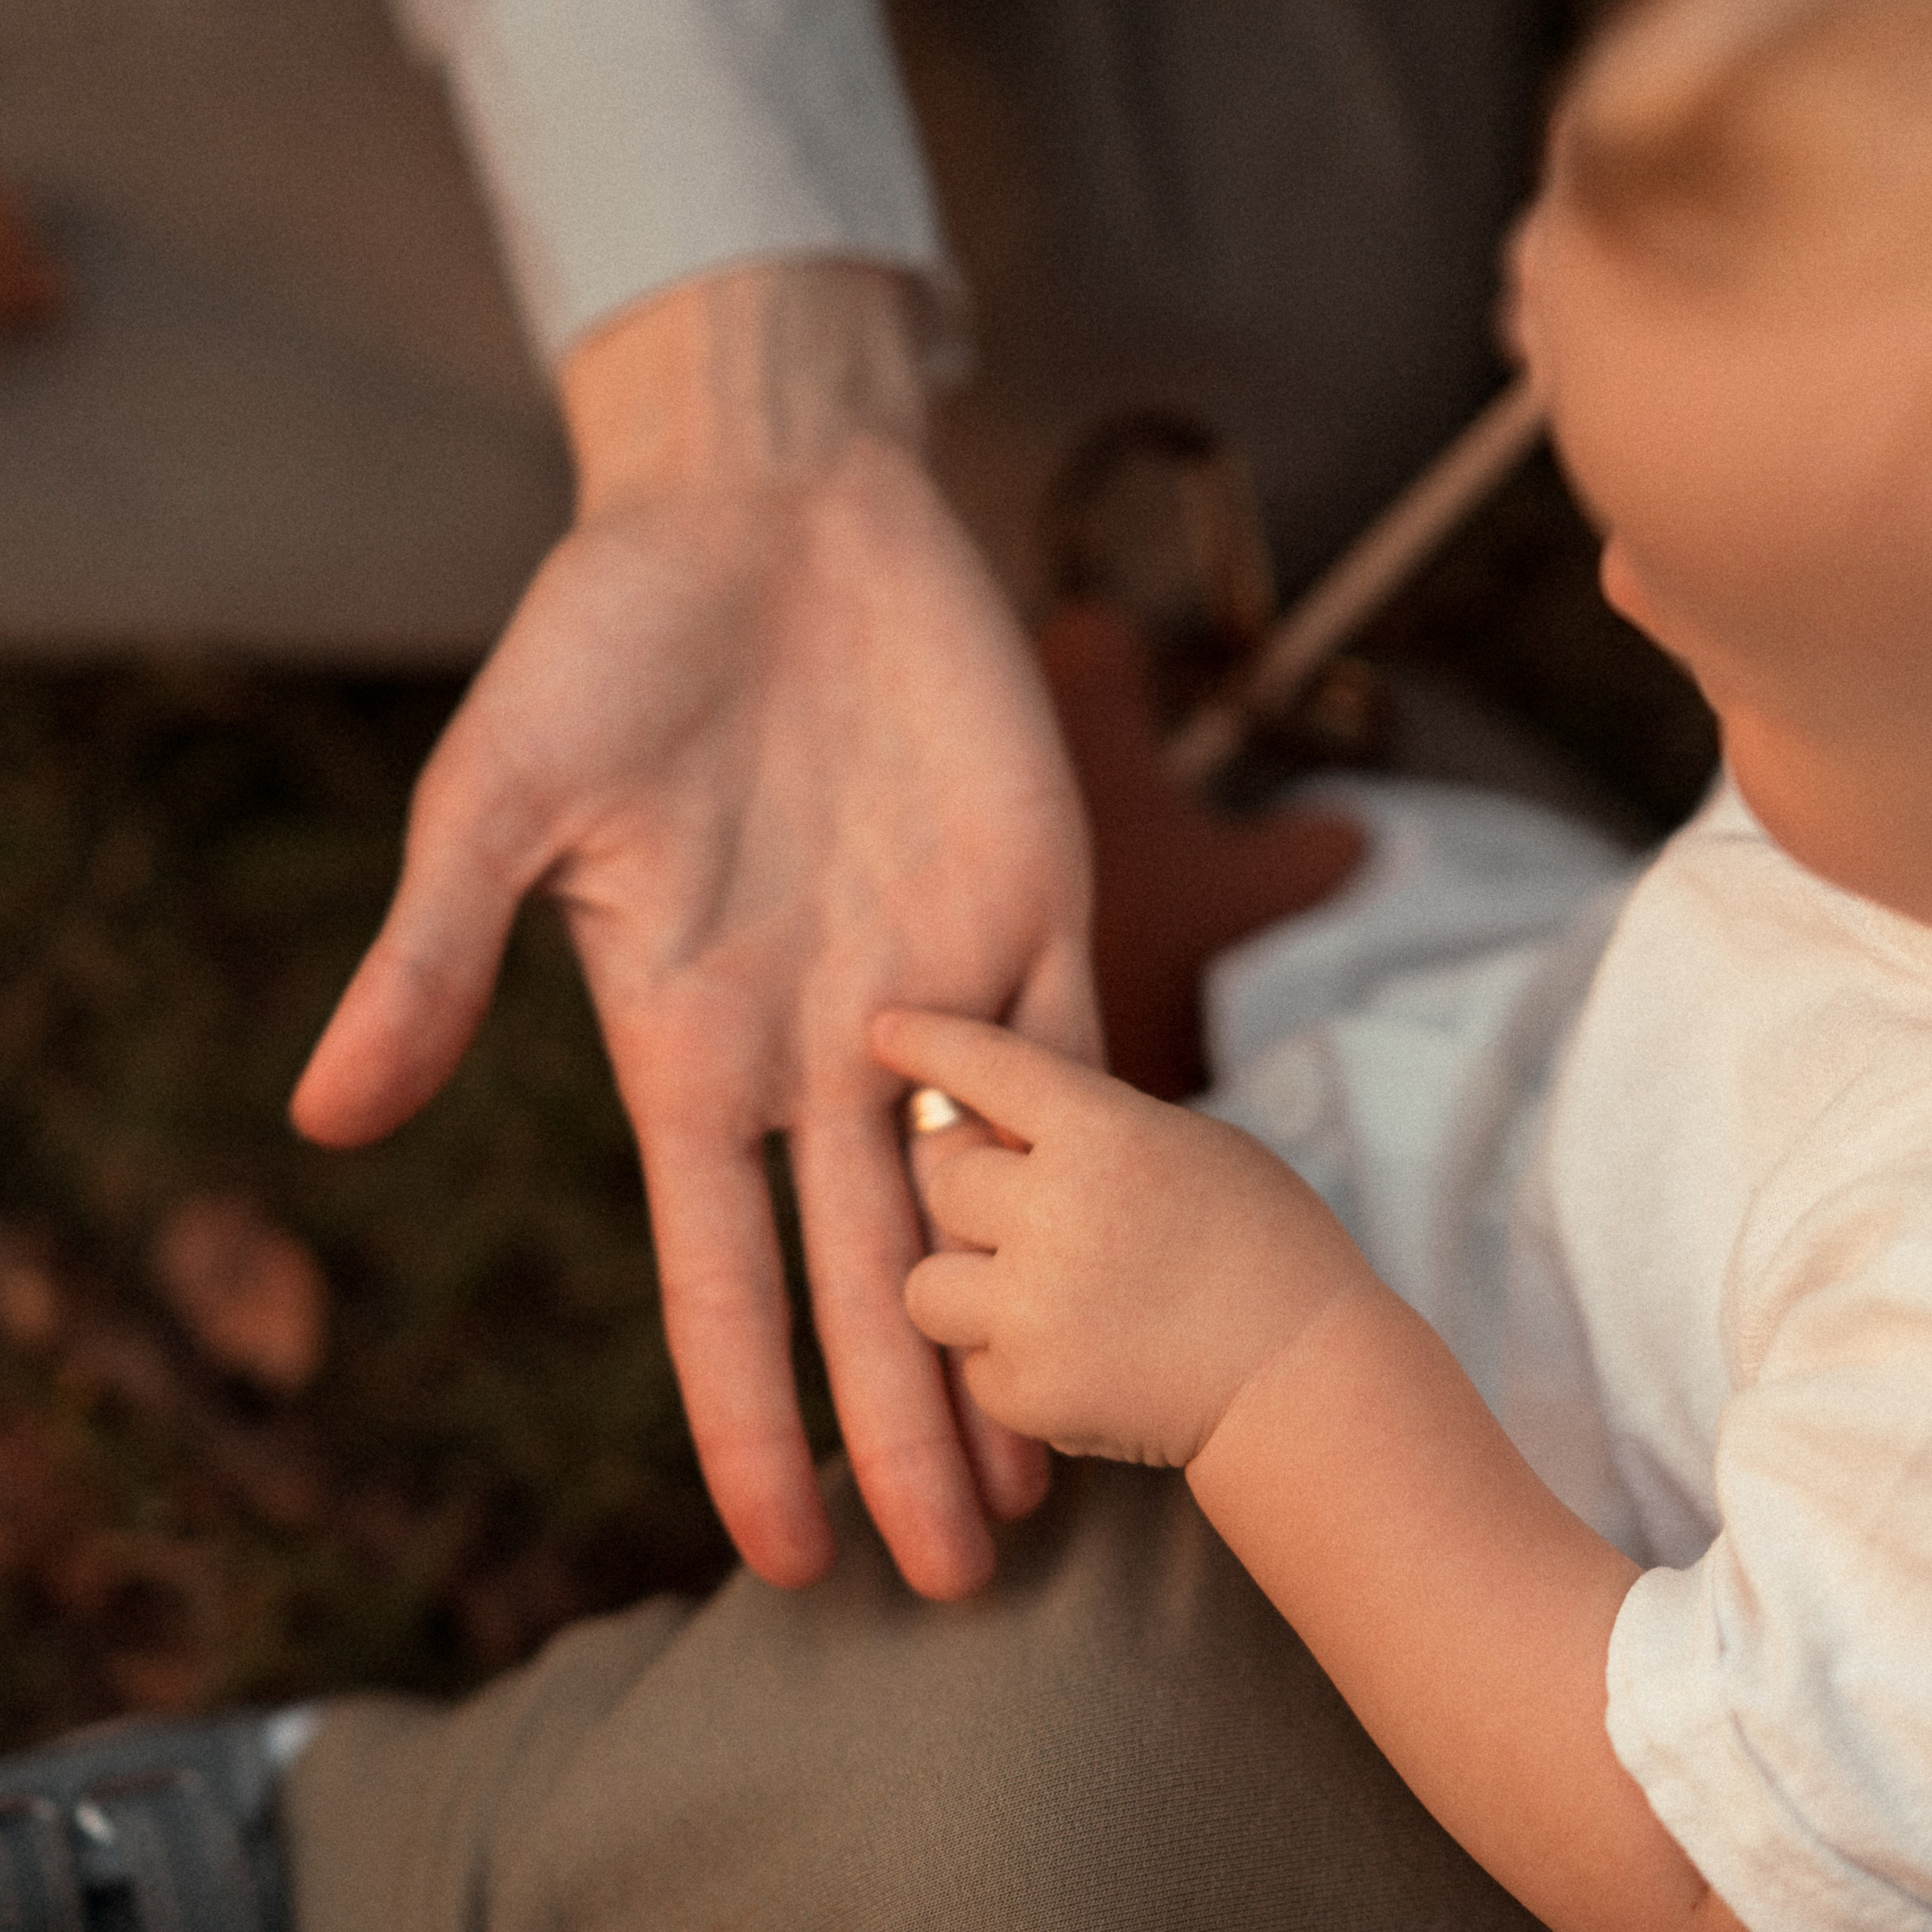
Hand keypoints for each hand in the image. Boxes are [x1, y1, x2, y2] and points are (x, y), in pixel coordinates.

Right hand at [290, 266, 1095, 1599]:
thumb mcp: (495, 801)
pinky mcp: (1036, 905)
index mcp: (689, 1048)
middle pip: (873, 1283)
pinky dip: (1104, 1165)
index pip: (721, 1281)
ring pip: (988, 1204)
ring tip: (1060, 1483)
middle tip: (960, 1586)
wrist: (763, 513)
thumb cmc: (607, 641)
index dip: (751, 1421)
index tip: (782, 1557)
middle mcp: (817, 1047)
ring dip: (1019, 1336)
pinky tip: (1135, 1270)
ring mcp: (934, 984)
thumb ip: (433, 960)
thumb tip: (323, 1120)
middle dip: (909, 1432)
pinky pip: (1080, 1060)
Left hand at [875, 1009, 1377, 1467]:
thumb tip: (1005, 1131)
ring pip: (926, 1283)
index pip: (989, 1065)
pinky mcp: (1026, 1388)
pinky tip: (1086, 1362)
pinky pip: (972, 1367)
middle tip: (1029, 1221)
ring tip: (1044, 1303)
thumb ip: (1099, 1133)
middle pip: (943, 1176)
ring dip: (969, 1290)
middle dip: (973, 1197)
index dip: (928, 1041)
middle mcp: (1054, 1207)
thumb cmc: (1270, 1251)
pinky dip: (1012, 1369)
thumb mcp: (1198, 1150)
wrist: (1308, 1384)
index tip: (880, 1029)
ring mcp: (1033, 1302)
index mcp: (1104, 1131)